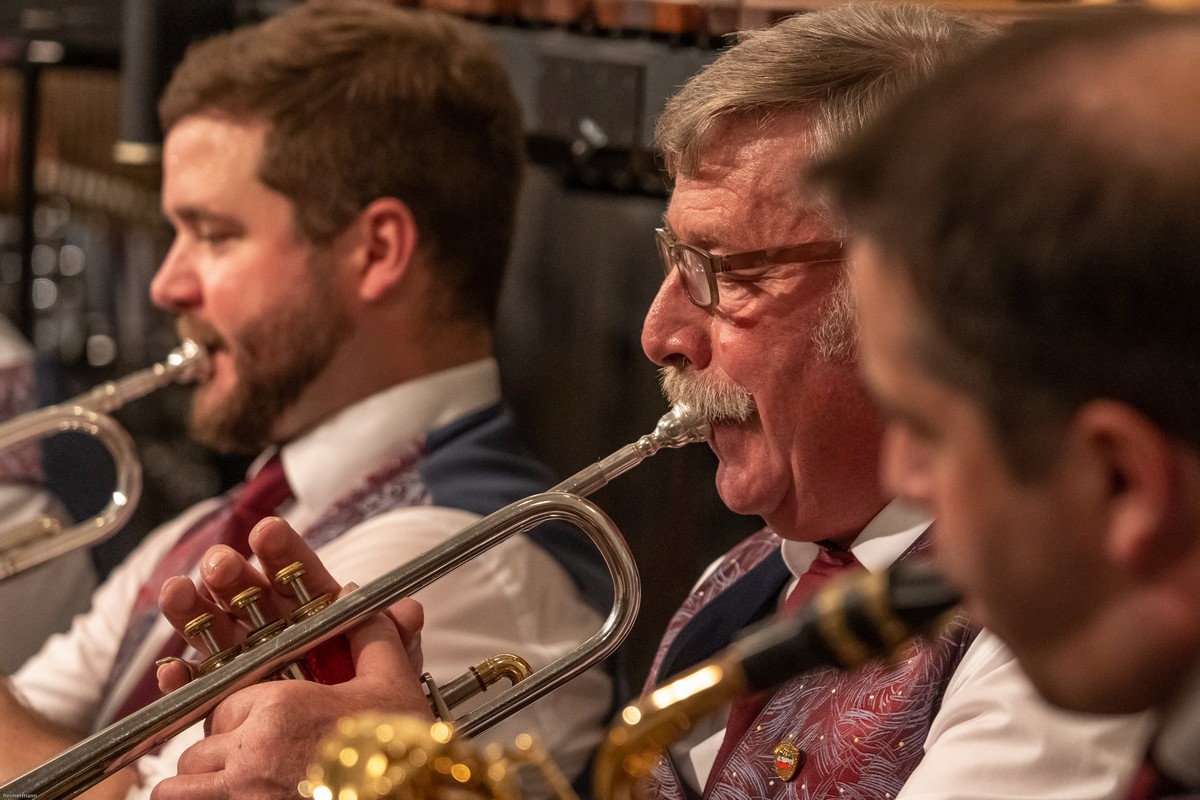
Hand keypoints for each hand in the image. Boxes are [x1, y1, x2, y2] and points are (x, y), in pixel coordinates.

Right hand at [151, 518, 430, 799]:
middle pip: (255, 602)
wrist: (346, 779)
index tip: (268, 532)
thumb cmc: (375, 721)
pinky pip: (200, 689)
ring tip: (180, 593)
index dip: (287, 556)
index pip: (305, 583)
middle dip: (235, 578)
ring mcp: (251, 673)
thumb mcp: (391, 680)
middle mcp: (282, 641)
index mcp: (322, 624)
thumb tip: (410, 612)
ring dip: (196, 614)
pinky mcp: (224, 708)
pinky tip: (171, 666)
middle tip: (221, 564)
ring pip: (219, 636)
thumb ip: (395, 644)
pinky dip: (183, 677)